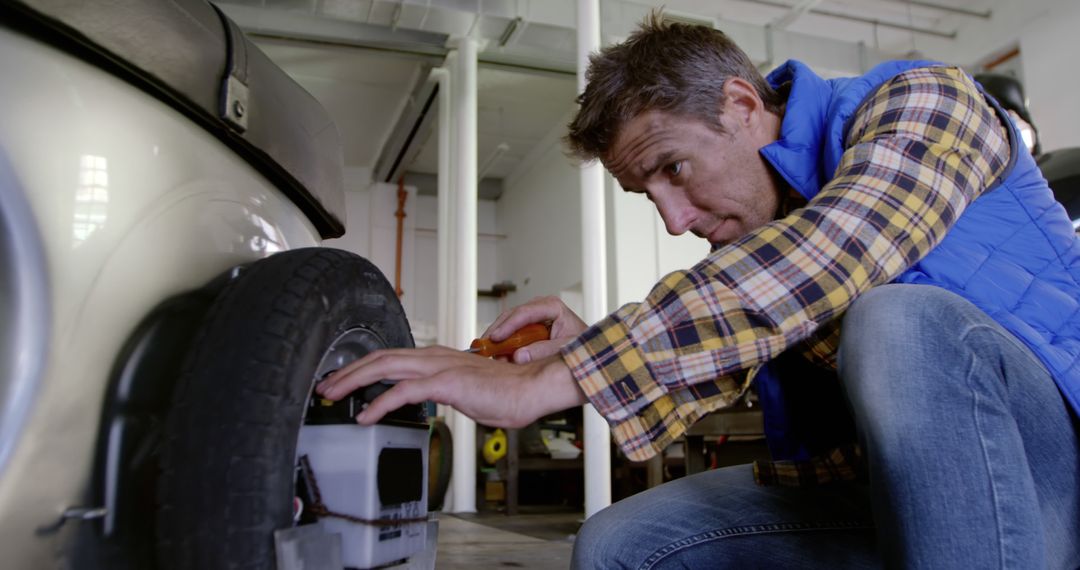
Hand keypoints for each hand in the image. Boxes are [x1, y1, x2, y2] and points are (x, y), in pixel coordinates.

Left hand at [315, 346, 586, 426]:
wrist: (532, 390)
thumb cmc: (507, 394)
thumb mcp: (465, 395)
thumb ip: (442, 395)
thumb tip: (428, 403)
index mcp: (439, 358)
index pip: (392, 358)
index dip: (364, 368)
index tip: (344, 382)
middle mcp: (435, 357)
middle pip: (381, 357)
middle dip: (347, 372)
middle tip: (325, 386)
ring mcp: (440, 367)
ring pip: (385, 368)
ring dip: (353, 382)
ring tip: (332, 395)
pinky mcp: (446, 383)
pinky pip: (404, 392)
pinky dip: (379, 404)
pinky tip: (364, 416)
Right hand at [484, 296, 588, 362]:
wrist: (588, 350)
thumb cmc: (582, 345)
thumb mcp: (567, 348)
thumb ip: (544, 351)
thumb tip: (518, 356)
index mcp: (552, 307)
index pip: (524, 313)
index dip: (508, 326)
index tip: (496, 338)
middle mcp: (540, 308)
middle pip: (511, 316)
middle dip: (497, 332)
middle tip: (485, 348)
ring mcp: (532, 316)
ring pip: (507, 324)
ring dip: (498, 340)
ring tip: (491, 356)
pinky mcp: (527, 327)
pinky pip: (511, 334)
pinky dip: (504, 345)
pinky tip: (499, 356)